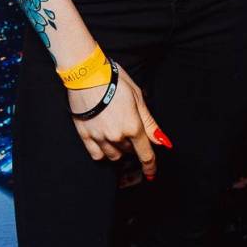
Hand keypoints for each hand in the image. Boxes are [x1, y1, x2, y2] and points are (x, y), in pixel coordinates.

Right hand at [67, 60, 171, 179]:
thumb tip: (161, 140)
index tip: (152, 173)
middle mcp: (117, 136)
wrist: (85, 73)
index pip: (145, 154)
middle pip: (129, 151)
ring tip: (116, 130)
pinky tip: (104, 141)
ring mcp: (99, 137)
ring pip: (114, 155)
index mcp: (133, 126)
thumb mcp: (137, 96)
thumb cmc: (113, 80)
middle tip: (129, 127)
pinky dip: (103, 152)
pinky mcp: (85, 135)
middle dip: (133, 143)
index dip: (150, 166)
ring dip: (119, 148)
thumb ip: (149, 122)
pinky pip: (97, 155)